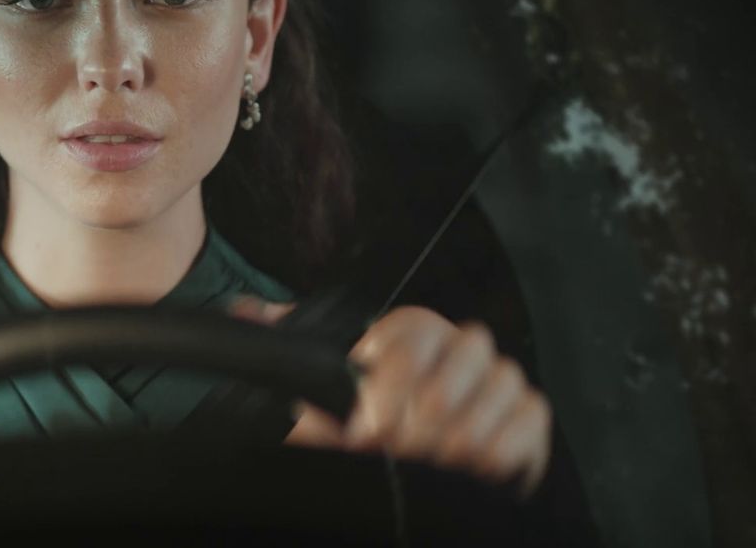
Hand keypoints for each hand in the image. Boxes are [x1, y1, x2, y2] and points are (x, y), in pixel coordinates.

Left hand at [233, 300, 552, 495]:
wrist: (400, 466)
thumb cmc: (359, 424)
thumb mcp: (319, 387)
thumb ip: (289, 346)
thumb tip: (247, 312)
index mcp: (410, 335)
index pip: (419, 329)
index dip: (395, 379)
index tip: (368, 427)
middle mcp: (459, 349)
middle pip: (471, 348)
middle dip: (432, 407)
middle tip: (402, 449)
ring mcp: (497, 381)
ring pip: (505, 380)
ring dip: (466, 431)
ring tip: (434, 464)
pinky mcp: (527, 417)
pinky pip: (533, 415)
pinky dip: (507, 444)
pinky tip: (474, 469)